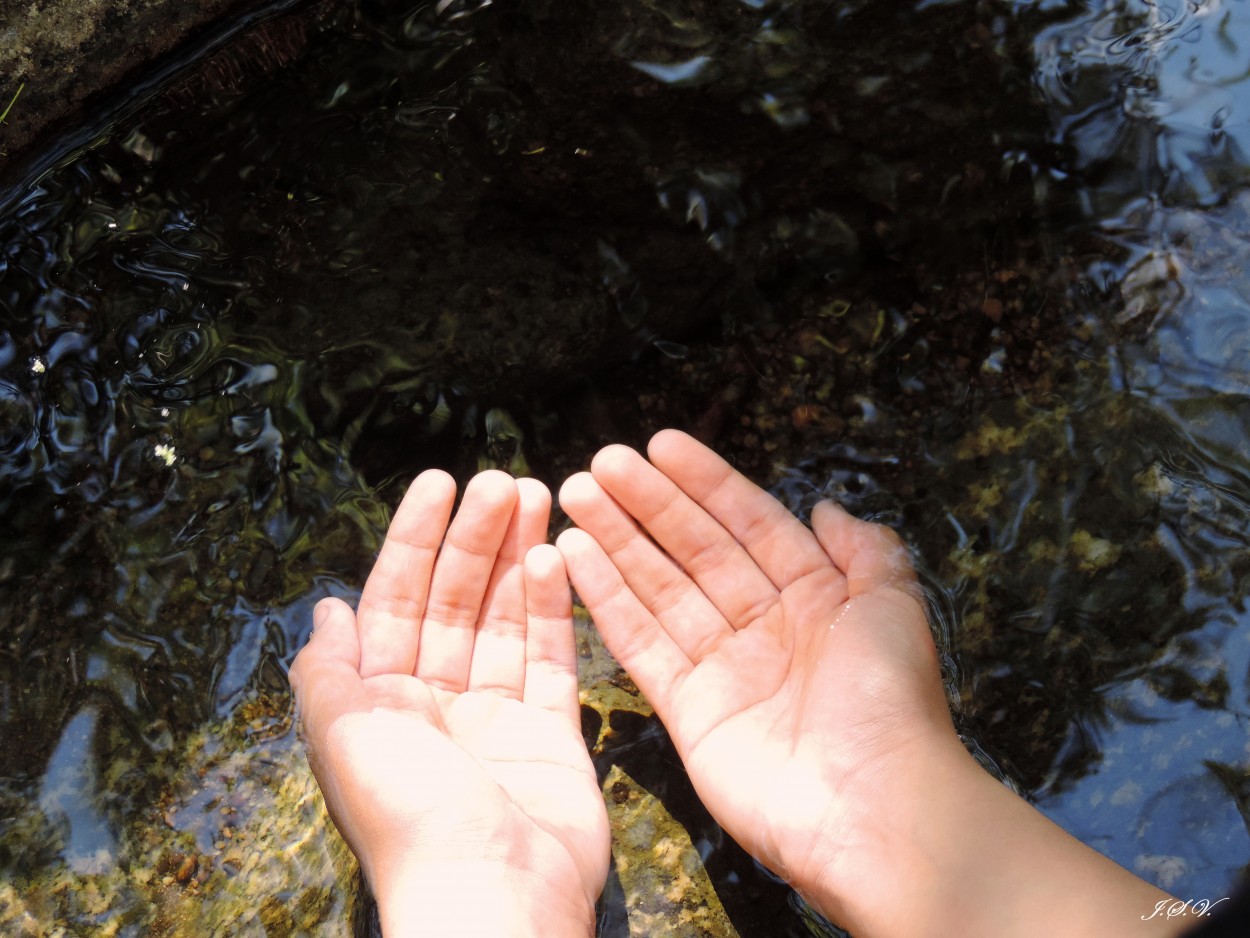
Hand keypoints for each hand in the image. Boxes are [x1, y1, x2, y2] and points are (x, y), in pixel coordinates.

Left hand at [289, 471, 608, 937]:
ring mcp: (496, 717)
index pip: (394, 600)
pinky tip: (555, 558)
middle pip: (455, 601)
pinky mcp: (550, 732)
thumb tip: (326, 607)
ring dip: (517, 557)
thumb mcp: (342, 733)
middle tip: (504, 479)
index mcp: (380, 703)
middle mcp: (435, 703)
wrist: (493, 893)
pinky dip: (552, 608)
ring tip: (540, 495)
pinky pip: (550, 658)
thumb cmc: (409, 811)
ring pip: (505, 620)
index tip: (441, 482)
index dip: (414, 540)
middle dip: (474, 538)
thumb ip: (330, 667)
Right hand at [557, 430, 1179, 937]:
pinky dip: (606, 600)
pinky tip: (576, 556)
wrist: (871, 808)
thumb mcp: (894, 605)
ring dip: (617, 541)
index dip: (706, 482)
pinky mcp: (685, 709)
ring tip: (575, 493)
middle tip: (601, 462)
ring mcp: (721, 666)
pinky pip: (640, 643)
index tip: (661, 444)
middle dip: (648, 504)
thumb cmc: (888, 700)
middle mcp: (763, 624)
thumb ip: (864, 549)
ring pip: (659, 588)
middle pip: (694, 549)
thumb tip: (825, 506)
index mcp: (814, 594)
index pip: (749, 522)